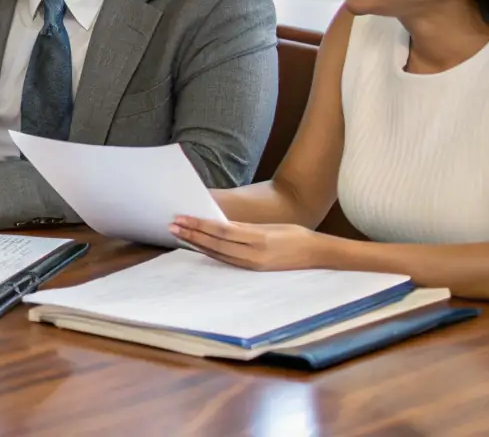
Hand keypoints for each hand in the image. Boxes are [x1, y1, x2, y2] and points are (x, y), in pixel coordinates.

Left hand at [169, 216, 326, 271]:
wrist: (317, 254)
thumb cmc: (294, 235)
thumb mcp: (269, 227)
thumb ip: (245, 228)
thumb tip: (218, 225)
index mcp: (258, 238)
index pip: (221, 231)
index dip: (199, 225)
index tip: (181, 218)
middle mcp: (253, 253)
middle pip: (215, 243)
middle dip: (192, 234)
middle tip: (172, 225)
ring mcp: (253, 264)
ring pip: (218, 254)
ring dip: (197, 244)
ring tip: (179, 235)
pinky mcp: (254, 270)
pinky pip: (228, 260)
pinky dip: (212, 253)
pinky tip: (200, 247)